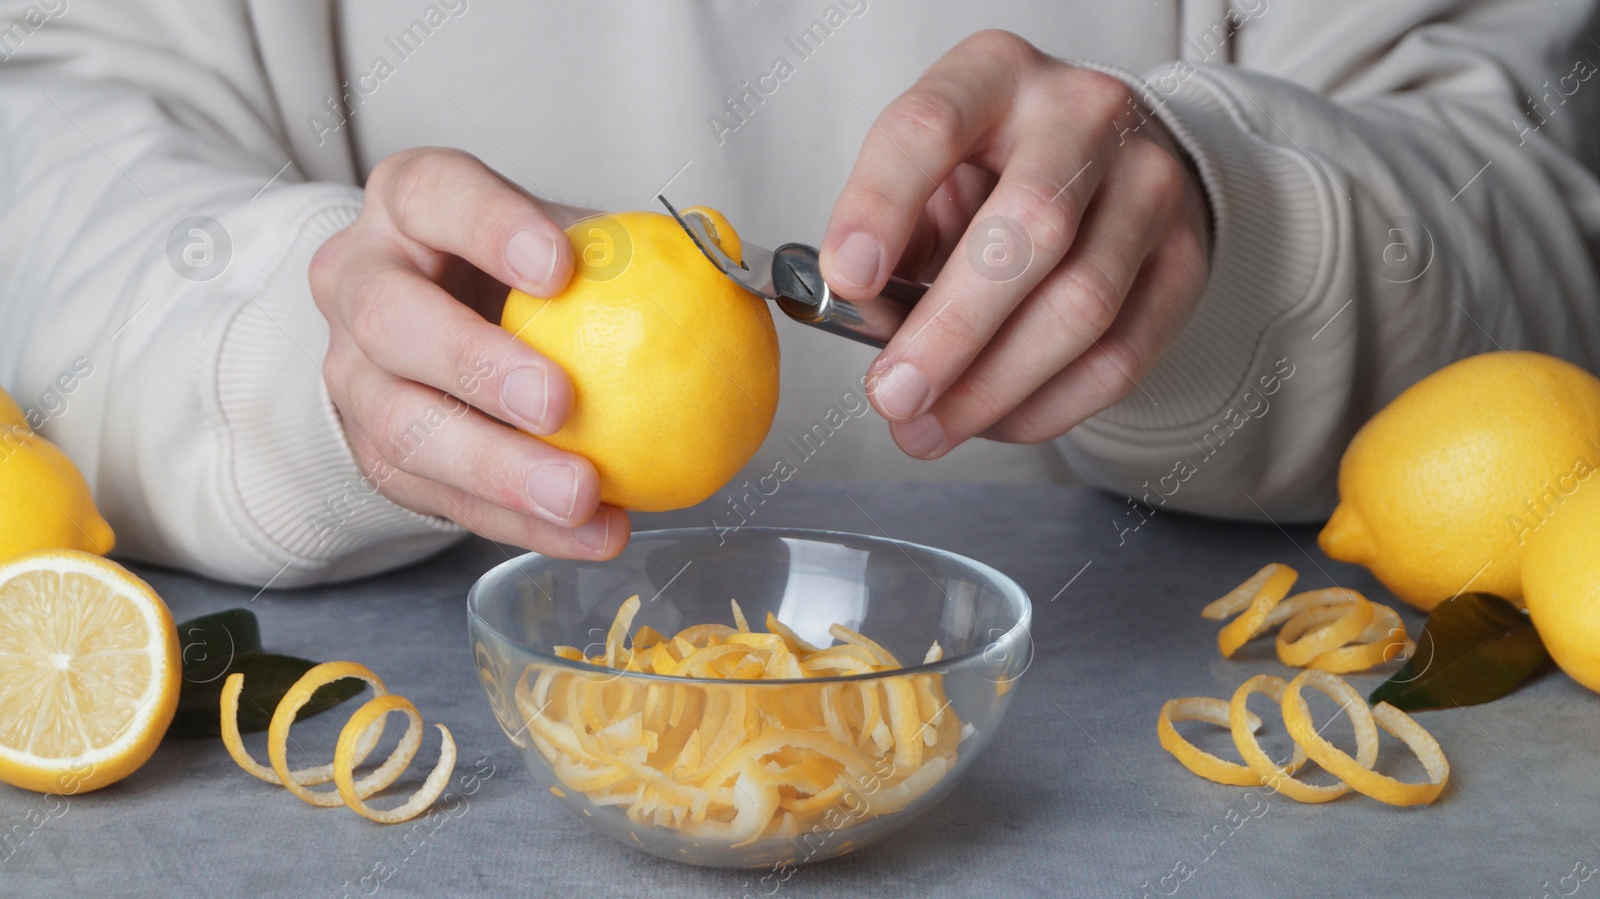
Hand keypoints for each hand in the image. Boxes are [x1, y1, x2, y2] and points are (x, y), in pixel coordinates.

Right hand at [309, 147, 626, 556]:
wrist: (439, 337)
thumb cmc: (518, 277)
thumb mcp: (562, 240)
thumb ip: (631, 249)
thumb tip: (731, 258)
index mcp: (409, 205)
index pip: (435, 194)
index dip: (488, 227)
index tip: (560, 267)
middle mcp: (359, 283)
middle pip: (390, 319)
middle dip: (473, 364)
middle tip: (558, 403)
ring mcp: (354, 375)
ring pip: (402, 427)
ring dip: (498, 471)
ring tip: (581, 497)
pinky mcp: (373, 455)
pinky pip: (442, 499)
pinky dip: (519, 523)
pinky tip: (592, 533)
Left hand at [820, 30, 1211, 457]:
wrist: (1111, 159)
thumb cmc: (994, 170)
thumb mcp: (930, 173)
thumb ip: (895, 235)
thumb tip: (869, 323)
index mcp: (994, 75)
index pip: (930, 128)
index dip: (881, 207)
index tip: (846, 281)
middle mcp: (1083, 115)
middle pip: (1028, 228)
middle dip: (950, 331)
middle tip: (894, 395)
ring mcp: (1149, 184)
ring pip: (1082, 305)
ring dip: (994, 387)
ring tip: (929, 429)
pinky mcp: (1185, 258)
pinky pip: (1122, 356)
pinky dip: (1048, 406)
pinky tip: (994, 421)